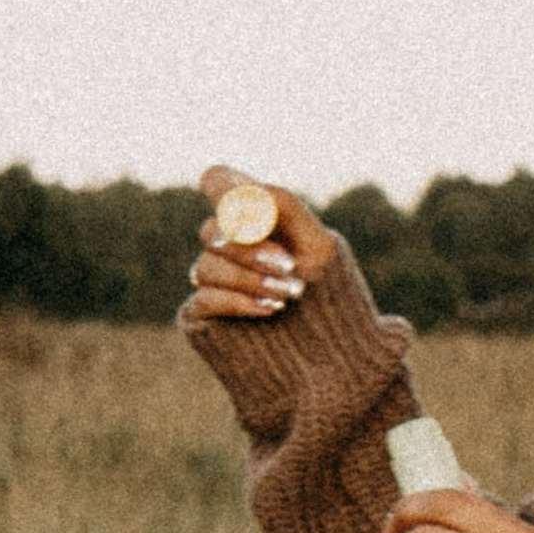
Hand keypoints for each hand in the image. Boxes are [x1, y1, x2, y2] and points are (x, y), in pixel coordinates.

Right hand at [182, 162, 338, 322]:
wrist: (330, 351)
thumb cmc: (329, 293)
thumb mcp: (318, 243)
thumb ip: (282, 207)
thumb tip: (238, 190)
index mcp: (254, 217)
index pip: (218, 181)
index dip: (224, 189)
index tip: (251, 213)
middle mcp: (228, 244)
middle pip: (211, 230)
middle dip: (250, 249)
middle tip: (288, 265)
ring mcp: (213, 280)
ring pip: (208, 267)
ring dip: (251, 279)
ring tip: (289, 293)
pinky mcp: (202, 314)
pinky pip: (204, 298)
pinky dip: (239, 302)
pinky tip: (270, 309)